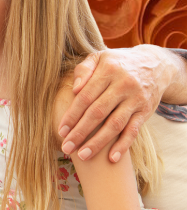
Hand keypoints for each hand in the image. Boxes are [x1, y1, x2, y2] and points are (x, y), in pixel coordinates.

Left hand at [57, 46, 169, 162]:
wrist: (156, 65)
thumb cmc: (117, 63)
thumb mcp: (99, 58)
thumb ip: (84, 70)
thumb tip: (74, 89)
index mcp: (107, 71)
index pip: (85, 96)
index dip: (72, 115)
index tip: (61, 131)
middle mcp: (123, 85)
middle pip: (98, 113)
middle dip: (80, 132)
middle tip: (67, 147)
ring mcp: (136, 99)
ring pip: (115, 124)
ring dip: (98, 142)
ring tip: (83, 155)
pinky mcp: (146, 111)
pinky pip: (133, 130)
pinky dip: (123, 145)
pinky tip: (112, 158)